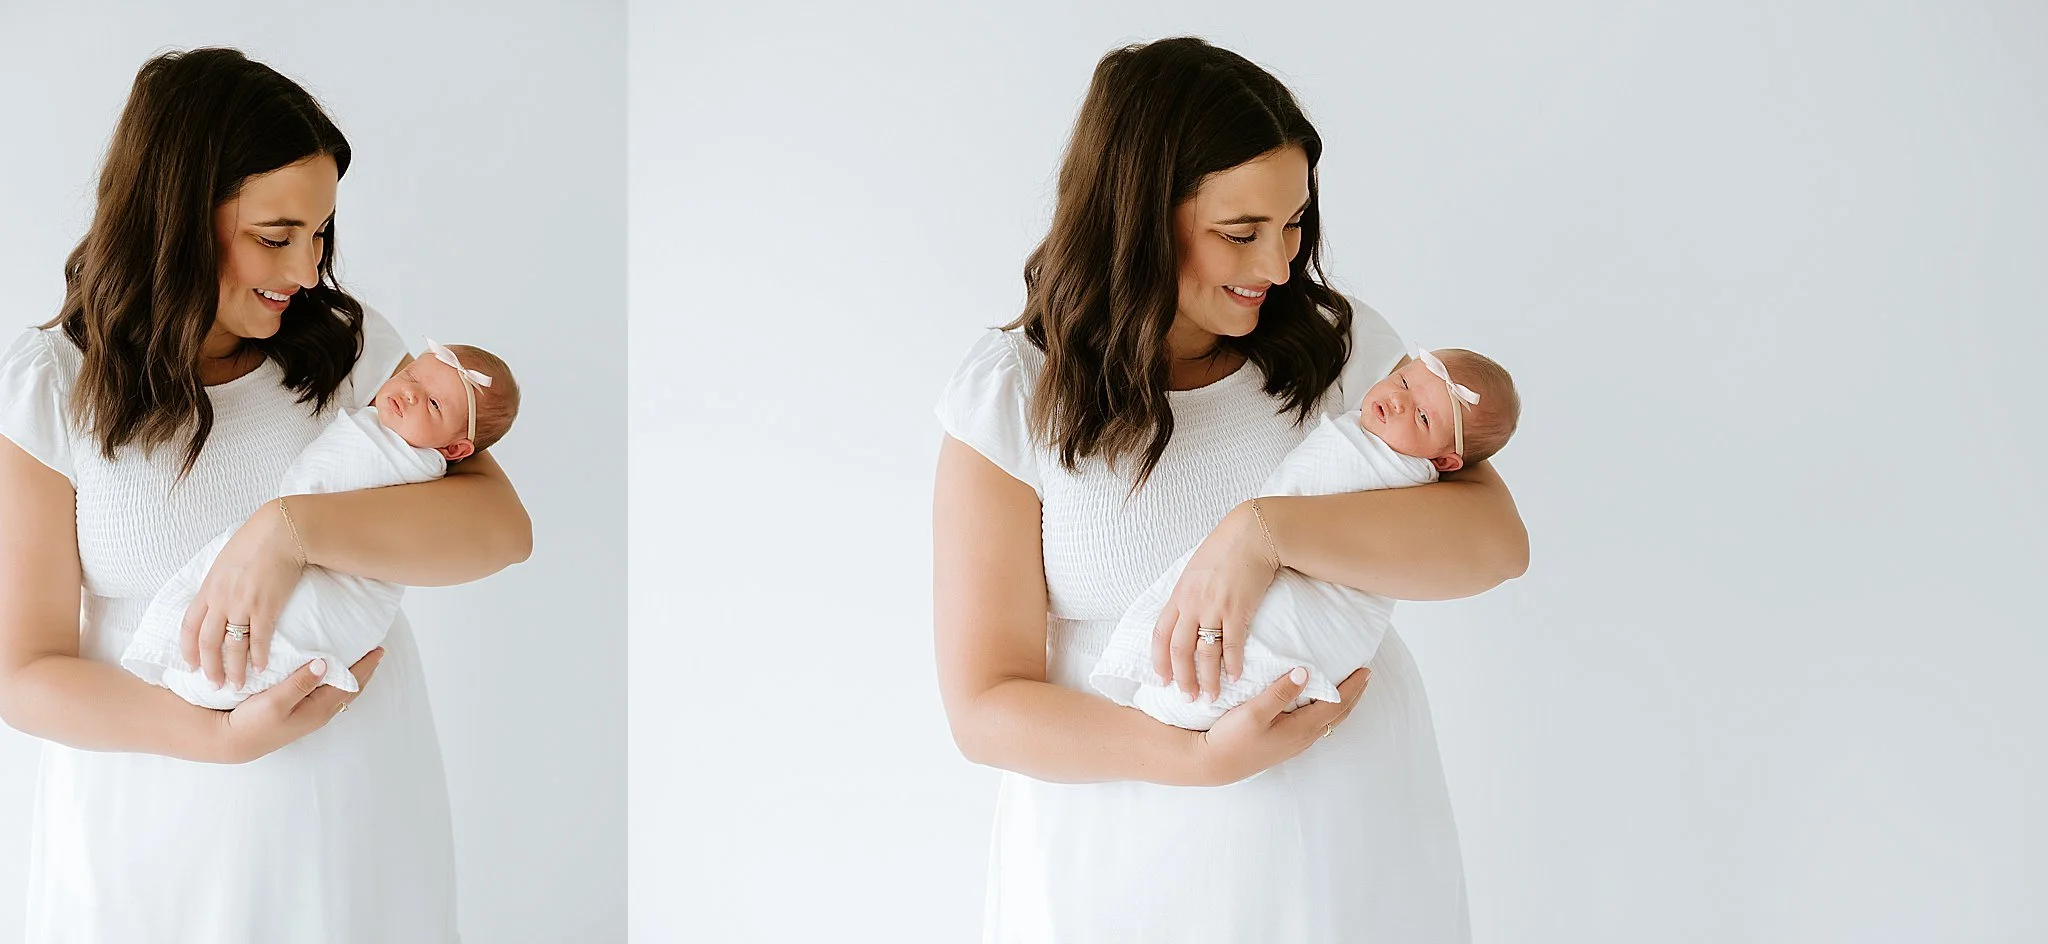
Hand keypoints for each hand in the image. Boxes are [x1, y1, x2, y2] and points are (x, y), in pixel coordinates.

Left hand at [180, 499, 306, 690]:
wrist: (281, 531)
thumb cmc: (256, 541)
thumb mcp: (225, 560)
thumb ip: (219, 582)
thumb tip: (219, 595)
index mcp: (208, 588)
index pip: (189, 626)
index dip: (188, 649)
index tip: (190, 665)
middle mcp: (220, 600)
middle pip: (207, 642)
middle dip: (209, 667)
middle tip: (214, 685)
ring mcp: (242, 605)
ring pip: (231, 646)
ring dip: (234, 669)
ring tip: (237, 685)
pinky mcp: (265, 607)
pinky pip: (259, 639)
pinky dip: (258, 657)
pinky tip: (261, 668)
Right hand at [212, 648, 383, 763]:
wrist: (234, 741)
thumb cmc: (254, 721)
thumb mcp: (276, 700)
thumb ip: (300, 682)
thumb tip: (325, 663)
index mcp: (319, 709)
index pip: (351, 684)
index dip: (365, 666)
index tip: (378, 648)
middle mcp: (320, 713)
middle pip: (352, 688)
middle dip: (365, 670)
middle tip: (376, 651)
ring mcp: (311, 715)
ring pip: (341, 692)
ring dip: (353, 676)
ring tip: (360, 659)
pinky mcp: (301, 713)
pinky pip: (329, 693)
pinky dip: (338, 680)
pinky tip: (332, 673)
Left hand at [1151, 500, 1280, 701]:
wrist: (1251, 533)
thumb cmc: (1225, 549)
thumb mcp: (1195, 570)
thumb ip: (1189, 593)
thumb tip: (1186, 613)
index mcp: (1178, 595)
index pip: (1160, 634)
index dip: (1159, 660)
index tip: (1161, 680)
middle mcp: (1191, 604)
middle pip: (1179, 650)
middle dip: (1182, 678)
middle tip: (1187, 698)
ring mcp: (1213, 608)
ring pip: (1205, 653)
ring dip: (1207, 679)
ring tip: (1211, 697)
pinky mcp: (1237, 609)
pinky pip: (1232, 645)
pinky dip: (1232, 664)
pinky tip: (1234, 678)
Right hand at [1190, 666, 1369, 785]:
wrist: (1215, 764)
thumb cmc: (1232, 738)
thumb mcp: (1254, 711)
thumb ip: (1280, 692)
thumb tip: (1305, 672)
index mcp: (1301, 728)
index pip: (1336, 704)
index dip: (1352, 687)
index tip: (1366, 669)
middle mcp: (1303, 738)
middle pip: (1338, 714)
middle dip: (1354, 694)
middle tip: (1365, 675)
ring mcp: (1295, 743)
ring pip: (1328, 720)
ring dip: (1342, 703)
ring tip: (1348, 687)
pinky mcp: (1285, 744)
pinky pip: (1316, 724)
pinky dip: (1327, 710)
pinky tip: (1320, 703)